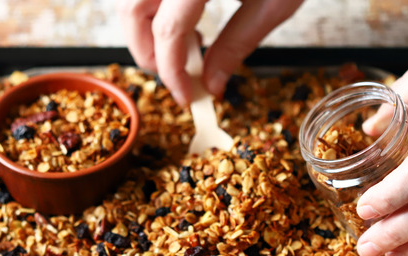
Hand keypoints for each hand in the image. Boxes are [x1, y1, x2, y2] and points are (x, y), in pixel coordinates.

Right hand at [116, 0, 303, 105]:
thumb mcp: (276, 1)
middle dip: (145, 49)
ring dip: (144, 23)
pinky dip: (152, 3)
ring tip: (183, 41)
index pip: (167, 31)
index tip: (184, 94)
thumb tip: (211, 83)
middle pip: (131, 9)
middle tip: (173, 73)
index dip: (171, 71)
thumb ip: (237, 44)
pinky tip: (180, 12)